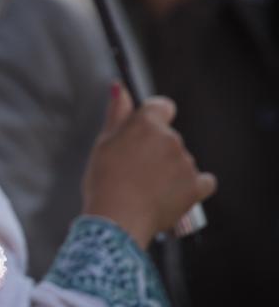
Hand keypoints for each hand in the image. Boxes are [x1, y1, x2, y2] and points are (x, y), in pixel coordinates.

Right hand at [83, 82, 216, 247]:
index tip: (142, 133)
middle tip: (133, 171)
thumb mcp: (103, 144)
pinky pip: (203, 181)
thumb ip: (117, 114)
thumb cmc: (104, 181)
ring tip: (145, 190)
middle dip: (155, 150)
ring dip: (169, 170)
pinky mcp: (196, 186)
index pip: (162, 106)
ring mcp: (186, 163)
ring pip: (181, 160)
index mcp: (146, 124)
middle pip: (168, 137)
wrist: (116, 219)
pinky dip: (191, 187)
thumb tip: (119, 86)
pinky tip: (173, 195)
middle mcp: (171, 139)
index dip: (153, 117)